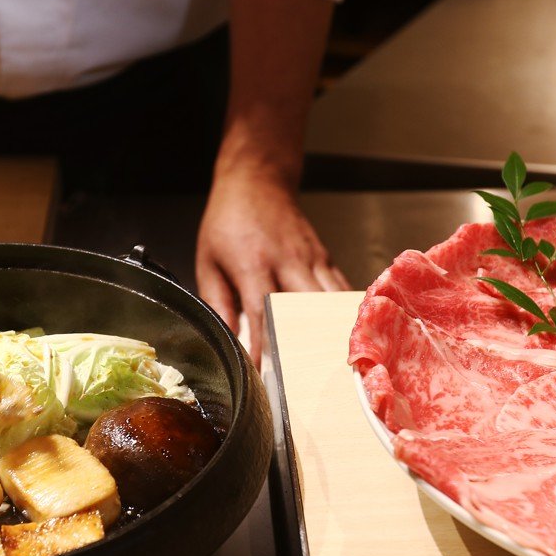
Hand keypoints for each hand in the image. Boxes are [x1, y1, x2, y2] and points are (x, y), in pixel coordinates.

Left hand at [196, 168, 349, 364]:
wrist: (256, 179)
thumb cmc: (228, 220)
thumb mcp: (209, 260)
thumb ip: (217, 302)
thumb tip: (225, 339)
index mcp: (252, 263)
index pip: (260, 313)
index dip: (263, 347)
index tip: (263, 374)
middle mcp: (286, 260)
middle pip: (305, 308)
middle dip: (307, 343)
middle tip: (309, 376)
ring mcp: (310, 258)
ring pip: (329, 300)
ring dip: (331, 332)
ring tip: (335, 363)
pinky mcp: (324, 257)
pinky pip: (339, 290)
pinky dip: (342, 314)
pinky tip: (346, 334)